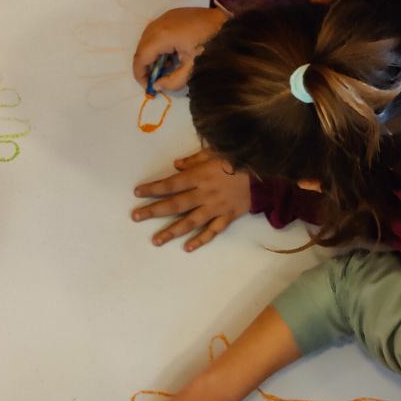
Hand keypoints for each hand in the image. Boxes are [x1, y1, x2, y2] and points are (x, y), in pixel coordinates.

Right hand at [131, 7, 226, 91]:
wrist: (229, 22)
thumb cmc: (212, 45)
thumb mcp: (193, 68)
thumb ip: (173, 81)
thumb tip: (157, 86)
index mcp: (162, 36)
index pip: (141, 57)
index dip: (140, 75)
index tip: (149, 87)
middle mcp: (159, 23)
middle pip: (142, 47)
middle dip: (145, 66)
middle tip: (156, 80)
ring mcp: (166, 16)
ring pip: (147, 38)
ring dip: (151, 55)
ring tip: (165, 68)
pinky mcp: (173, 14)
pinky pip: (157, 31)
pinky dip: (158, 45)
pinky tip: (171, 54)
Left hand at [133, 152, 250, 251]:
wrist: (264, 175)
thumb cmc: (237, 161)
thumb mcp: (215, 152)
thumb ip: (194, 160)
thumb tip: (175, 165)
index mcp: (200, 176)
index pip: (172, 184)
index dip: (154, 188)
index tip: (138, 193)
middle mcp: (205, 194)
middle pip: (176, 204)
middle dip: (154, 211)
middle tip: (136, 217)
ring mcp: (215, 208)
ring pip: (190, 222)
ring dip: (172, 231)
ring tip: (156, 240)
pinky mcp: (227, 217)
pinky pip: (212, 231)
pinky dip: (200, 240)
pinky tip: (187, 248)